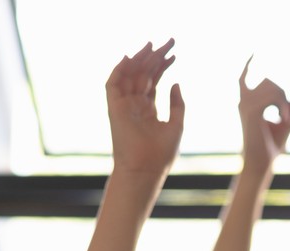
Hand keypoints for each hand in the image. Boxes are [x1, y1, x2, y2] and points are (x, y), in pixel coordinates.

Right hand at [106, 40, 184, 178]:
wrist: (144, 169)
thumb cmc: (161, 154)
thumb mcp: (176, 124)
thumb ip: (177, 104)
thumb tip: (176, 82)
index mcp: (147, 111)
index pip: (153, 82)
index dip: (163, 66)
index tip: (174, 54)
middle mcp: (134, 107)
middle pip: (143, 75)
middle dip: (155, 57)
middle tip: (170, 41)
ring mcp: (123, 107)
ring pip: (129, 76)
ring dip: (140, 59)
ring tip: (154, 44)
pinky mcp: (114, 108)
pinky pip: (113, 84)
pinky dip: (119, 70)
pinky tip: (129, 56)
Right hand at [238, 60, 289, 171]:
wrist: (260, 162)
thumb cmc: (271, 145)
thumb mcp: (287, 122)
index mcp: (246, 103)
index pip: (244, 78)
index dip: (248, 64)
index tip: (254, 52)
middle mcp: (243, 102)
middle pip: (268, 81)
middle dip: (283, 94)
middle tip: (288, 116)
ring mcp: (245, 106)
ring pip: (273, 87)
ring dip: (285, 102)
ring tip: (286, 120)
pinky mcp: (252, 111)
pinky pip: (273, 96)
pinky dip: (283, 106)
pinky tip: (284, 119)